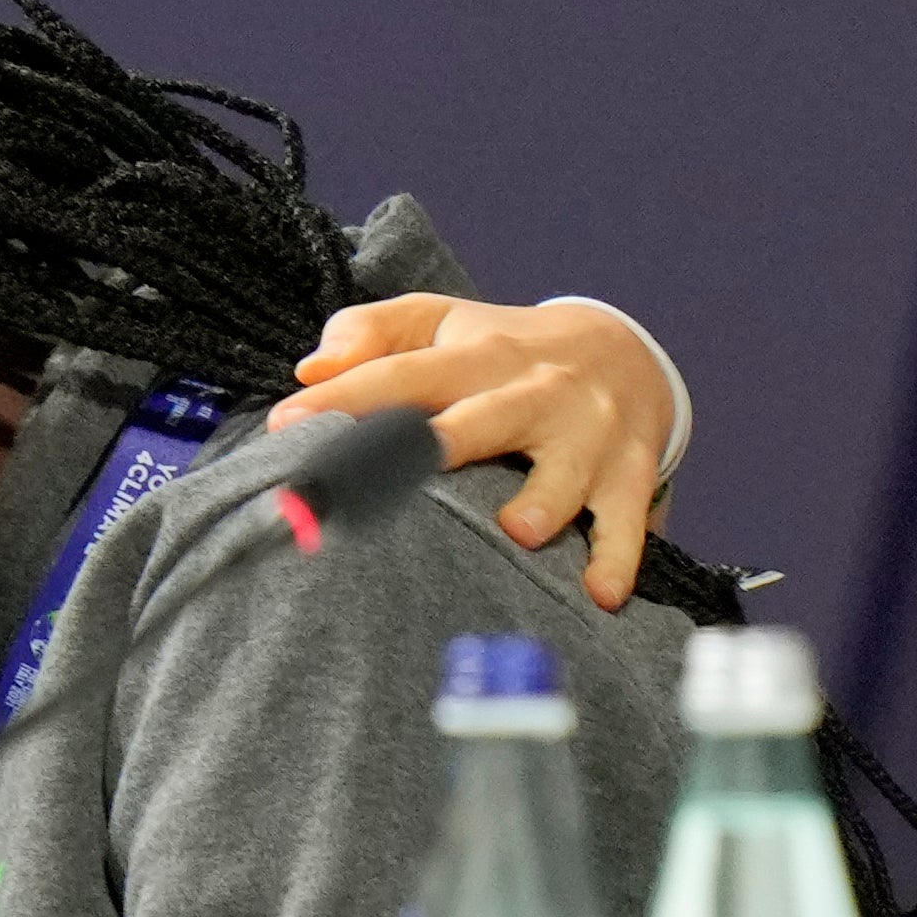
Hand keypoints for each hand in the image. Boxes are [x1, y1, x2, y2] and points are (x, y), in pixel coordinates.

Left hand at [269, 295, 673, 609]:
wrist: (627, 352)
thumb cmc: (504, 348)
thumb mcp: (441, 321)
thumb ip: (371, 333)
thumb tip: (310, 368)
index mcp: (478, 356)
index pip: (403, 375)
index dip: (345, 397)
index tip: (287, 427)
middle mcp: (535, 391)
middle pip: (486, 417)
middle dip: (446, 445)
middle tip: (403, 473)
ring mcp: (587, 434)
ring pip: (566, 470)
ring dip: (545, 501)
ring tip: (520, 532)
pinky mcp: (629, 473)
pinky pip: (626, 520)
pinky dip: (617, 556)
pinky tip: (599, 594)